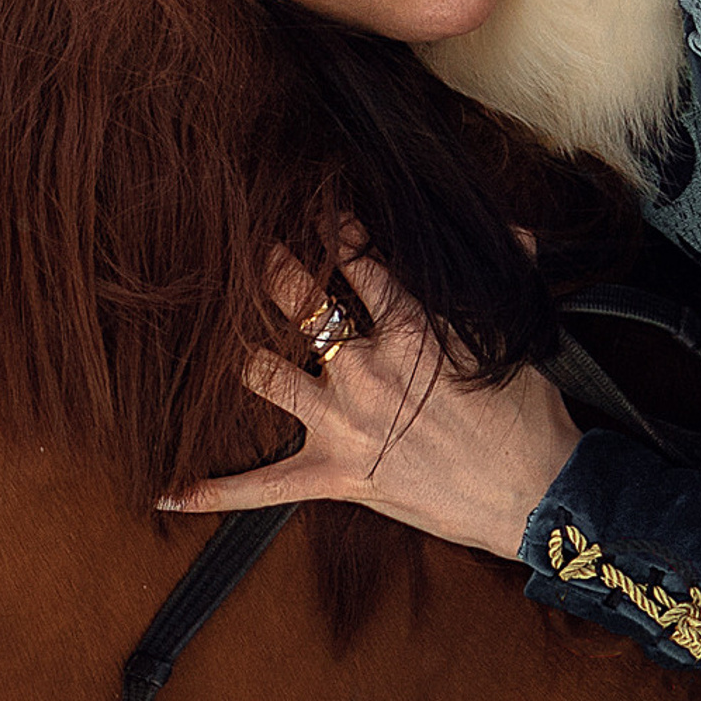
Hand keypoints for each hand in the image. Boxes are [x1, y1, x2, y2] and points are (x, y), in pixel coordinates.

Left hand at [159, 239, 580, 562]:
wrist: (536, 493)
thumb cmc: (529, 415)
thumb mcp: (515, 336)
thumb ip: (505, 274)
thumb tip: (513, 229)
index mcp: (411, 328)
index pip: (358, 260)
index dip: (331, 228)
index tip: (312, 206)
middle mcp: (366, 369)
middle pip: (298, 301)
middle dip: (265, 267)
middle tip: (239, 242)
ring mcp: (343, 423)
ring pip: (265, 374)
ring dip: (230, 349)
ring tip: (193, 324)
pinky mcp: (335, 476)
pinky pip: (262, 488)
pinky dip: (213, 491)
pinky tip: (164, 490)